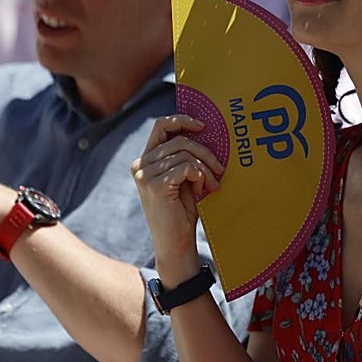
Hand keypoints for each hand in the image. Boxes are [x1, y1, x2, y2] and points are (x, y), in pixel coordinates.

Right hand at [130, 115, 223, 278]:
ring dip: (206, 169)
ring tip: (211, 184)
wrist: (176, 241)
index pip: (161, 126)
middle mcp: (141, 165)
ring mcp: (145, 175)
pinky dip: (200, 177)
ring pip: (186, 154)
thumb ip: (185, 156)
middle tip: (220, 167)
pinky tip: (201, 190)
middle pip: (180, 140)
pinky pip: (187, 168)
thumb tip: (206, 132)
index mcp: (145, 160)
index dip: (182, 120)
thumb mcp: (183, 177)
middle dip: (205, 152)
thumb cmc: (182, 210)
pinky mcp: (155, 185)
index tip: (203, 126)